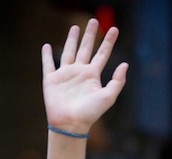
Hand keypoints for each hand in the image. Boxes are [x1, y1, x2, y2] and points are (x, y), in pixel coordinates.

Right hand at [41, 18, 127, 135]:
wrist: (70, 124)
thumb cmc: (90, 113)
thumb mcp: (108, 97)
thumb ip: (117, 81)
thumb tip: (125, 64)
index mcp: (92, 75)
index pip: (102, 54)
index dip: (108, 42)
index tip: (114, 29)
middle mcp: (79, 72)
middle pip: (85, 48)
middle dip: (90, 35)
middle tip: (94, 21)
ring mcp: (65, 75)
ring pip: (68, 52)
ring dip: (71, 39)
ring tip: (74, 27)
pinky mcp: (51, 79)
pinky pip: (48, 64)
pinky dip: (46, 55)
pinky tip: (47, 46)